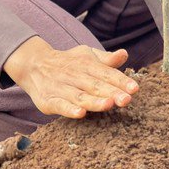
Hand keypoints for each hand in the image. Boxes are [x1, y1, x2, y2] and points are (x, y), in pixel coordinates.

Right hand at [3, 36, 138, 118]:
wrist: (34, 64)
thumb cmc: (68, 62)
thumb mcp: (86, 55)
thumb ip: (106, 59)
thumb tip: (124, 54)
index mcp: (86, 64)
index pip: (106, 73)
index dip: (120, 80)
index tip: (134, 88)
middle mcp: (74, 75)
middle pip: (95, 85)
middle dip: (111, 92)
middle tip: (126, 99)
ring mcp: (61, 88)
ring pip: (79, 95)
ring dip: (94, 101)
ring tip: (108, 104)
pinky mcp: (48, 100)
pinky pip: (60, 105)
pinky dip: (69, 109)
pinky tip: (80, 113)